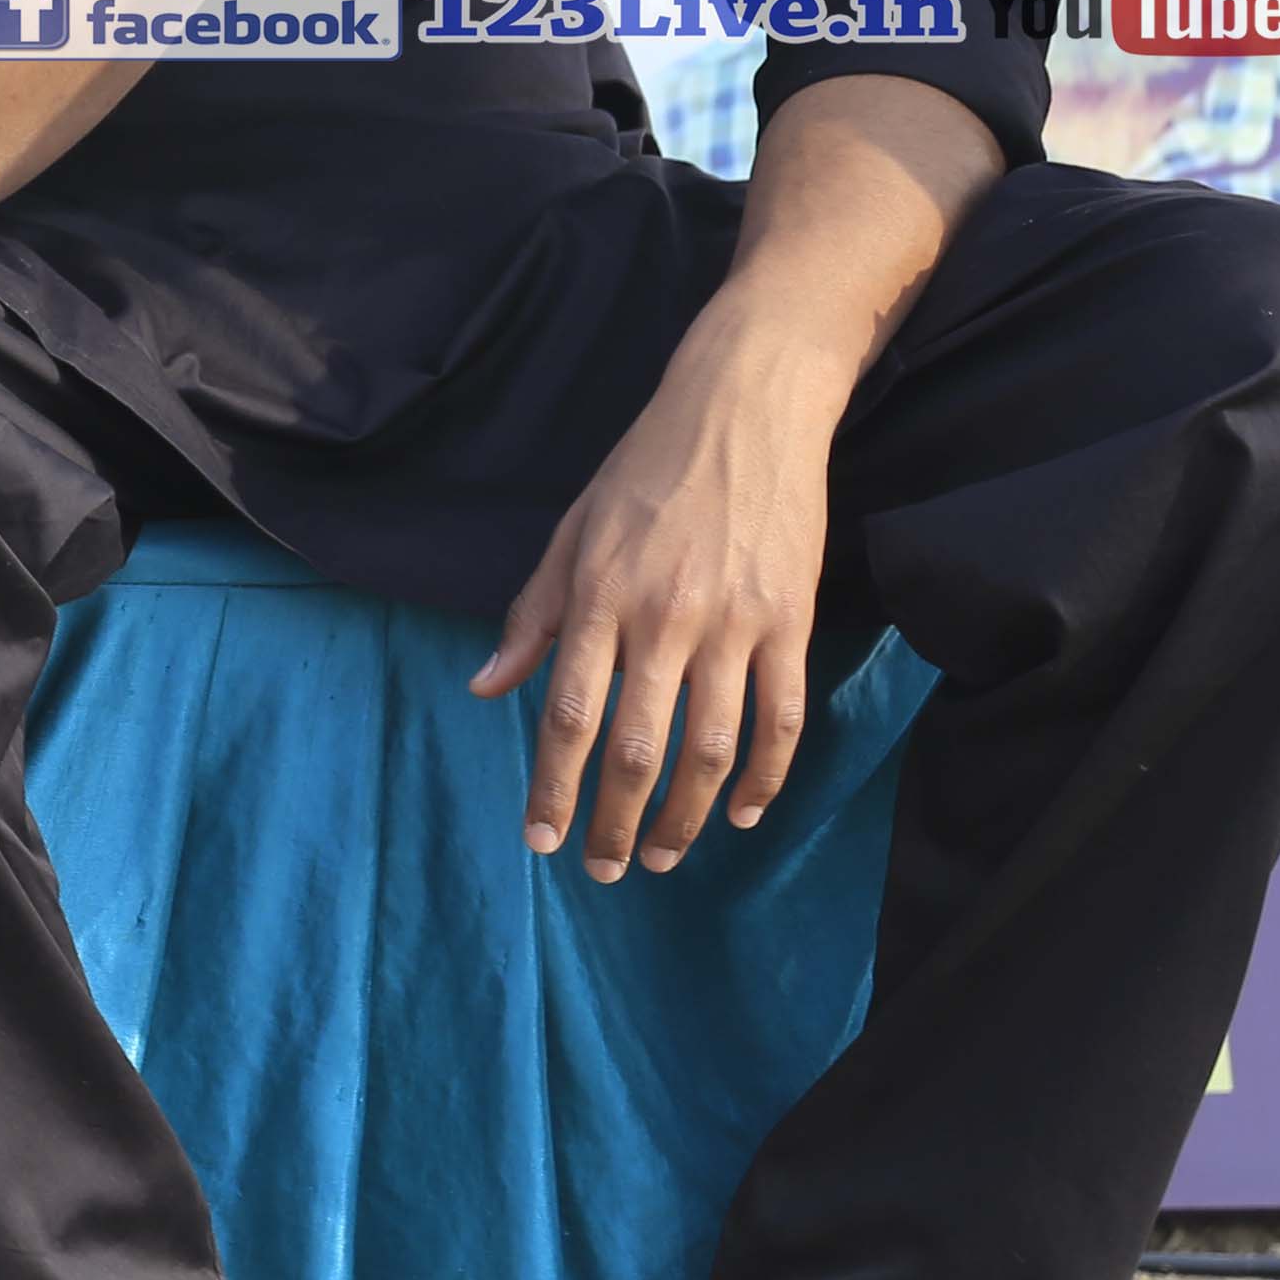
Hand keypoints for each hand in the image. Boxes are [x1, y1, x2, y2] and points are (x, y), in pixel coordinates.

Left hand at [472, 315, 848, 881]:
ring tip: (661, 855)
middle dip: (614, 821)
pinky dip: (766, 778)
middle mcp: (665, 618)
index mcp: (599, 597)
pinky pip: (782, 720)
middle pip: (637, 749)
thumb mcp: (570, 534)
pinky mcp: (792, 622)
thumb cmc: (643, 472)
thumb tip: (486, 689)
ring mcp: (736, 624)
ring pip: (713, 750)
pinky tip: (745, 814)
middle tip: (602, 869)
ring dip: (687, 818)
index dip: (552, 787)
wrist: (743, 410)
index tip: (541, 839)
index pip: (567, 714)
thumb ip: (532, 618)